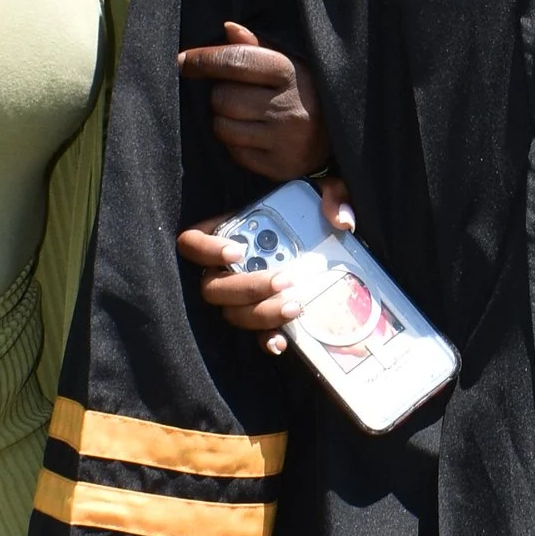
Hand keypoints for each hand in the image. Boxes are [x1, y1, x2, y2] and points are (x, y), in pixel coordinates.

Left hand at [179, 22, 330, 185]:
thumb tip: (228, 28)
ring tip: (245, 116)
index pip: (234, 61)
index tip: (182, 61)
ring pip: (223, 127)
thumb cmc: (304, 92)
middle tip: (238, 95)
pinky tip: (254, 136)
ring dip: (224, 120)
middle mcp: (288, 107)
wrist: (340, 136)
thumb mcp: (289, 63)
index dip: (202, 60)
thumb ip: (256, 48)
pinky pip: (235, 153)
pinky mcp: (279, 166)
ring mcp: (284, 139)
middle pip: (222, 97)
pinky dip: (236, 144)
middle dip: (220, 94)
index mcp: (291, 72)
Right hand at [179, 190, 355, 350]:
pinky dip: (264, 339)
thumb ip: (332, 194)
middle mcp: (223, 268)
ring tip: (295, 306)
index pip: (192, 242)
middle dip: (247, 287)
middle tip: (284, 280)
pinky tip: (281, 340)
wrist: (323, 245)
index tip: (238, 251)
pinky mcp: (257, 315)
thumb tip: (342, 218)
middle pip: (213, 287)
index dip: (207, 248)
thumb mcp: (320, 196)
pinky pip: (252, 334)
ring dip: (261, 313)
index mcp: (227, 233)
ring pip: (232, 313)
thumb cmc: (310, 214)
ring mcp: (238, 296)